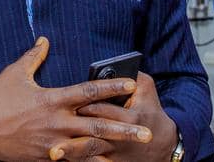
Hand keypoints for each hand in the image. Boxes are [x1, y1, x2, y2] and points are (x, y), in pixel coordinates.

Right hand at [0, 37, 153, 160]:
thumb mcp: (14, 74)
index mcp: (52, 99)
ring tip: (135, 151)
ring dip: (113, 148)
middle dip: (125, 130)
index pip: (89, 92)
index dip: (112, 87)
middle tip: (148, 133)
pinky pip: (73, 160)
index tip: (131, 84)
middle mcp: (57, 122)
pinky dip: (89, 159)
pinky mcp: (46, 158)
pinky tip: (105, 161)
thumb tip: (44, 40)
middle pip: (99, 125)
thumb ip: (33, 57)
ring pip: (90, 146)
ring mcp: (53, 143)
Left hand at [52, 72, 177, 161]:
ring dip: (71, 151)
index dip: (84, 104)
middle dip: (72, 128)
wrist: (163, 147)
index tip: (67, 99)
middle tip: (50, 125)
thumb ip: (133, 74)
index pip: (102, 108)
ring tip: (53, 152)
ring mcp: (114, 154)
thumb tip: (117, 62)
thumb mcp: (147, 89)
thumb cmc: (152, 112)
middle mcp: (120, 137)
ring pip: (89, 152)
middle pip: (92, 131)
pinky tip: (61, 160)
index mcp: (129, 116)